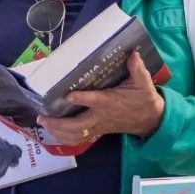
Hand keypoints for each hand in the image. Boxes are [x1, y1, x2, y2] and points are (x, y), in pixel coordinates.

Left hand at [37, 51, 164, 144]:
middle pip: (79, 125)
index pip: (94, 101)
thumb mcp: (144, 83)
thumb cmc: (144, 99)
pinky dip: (65, 139)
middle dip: (59, 124)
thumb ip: (137, 69)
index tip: (68, 96)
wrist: (152, 121)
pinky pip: (79, 139)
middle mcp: (101, 116)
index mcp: (110, 102)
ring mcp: (98, 126)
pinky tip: (52, 134)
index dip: (82, 99)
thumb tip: (133, 53)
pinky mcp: (97, 131)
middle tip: (42, 117)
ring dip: (58, 132)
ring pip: (77, 135)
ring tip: (43, 124)